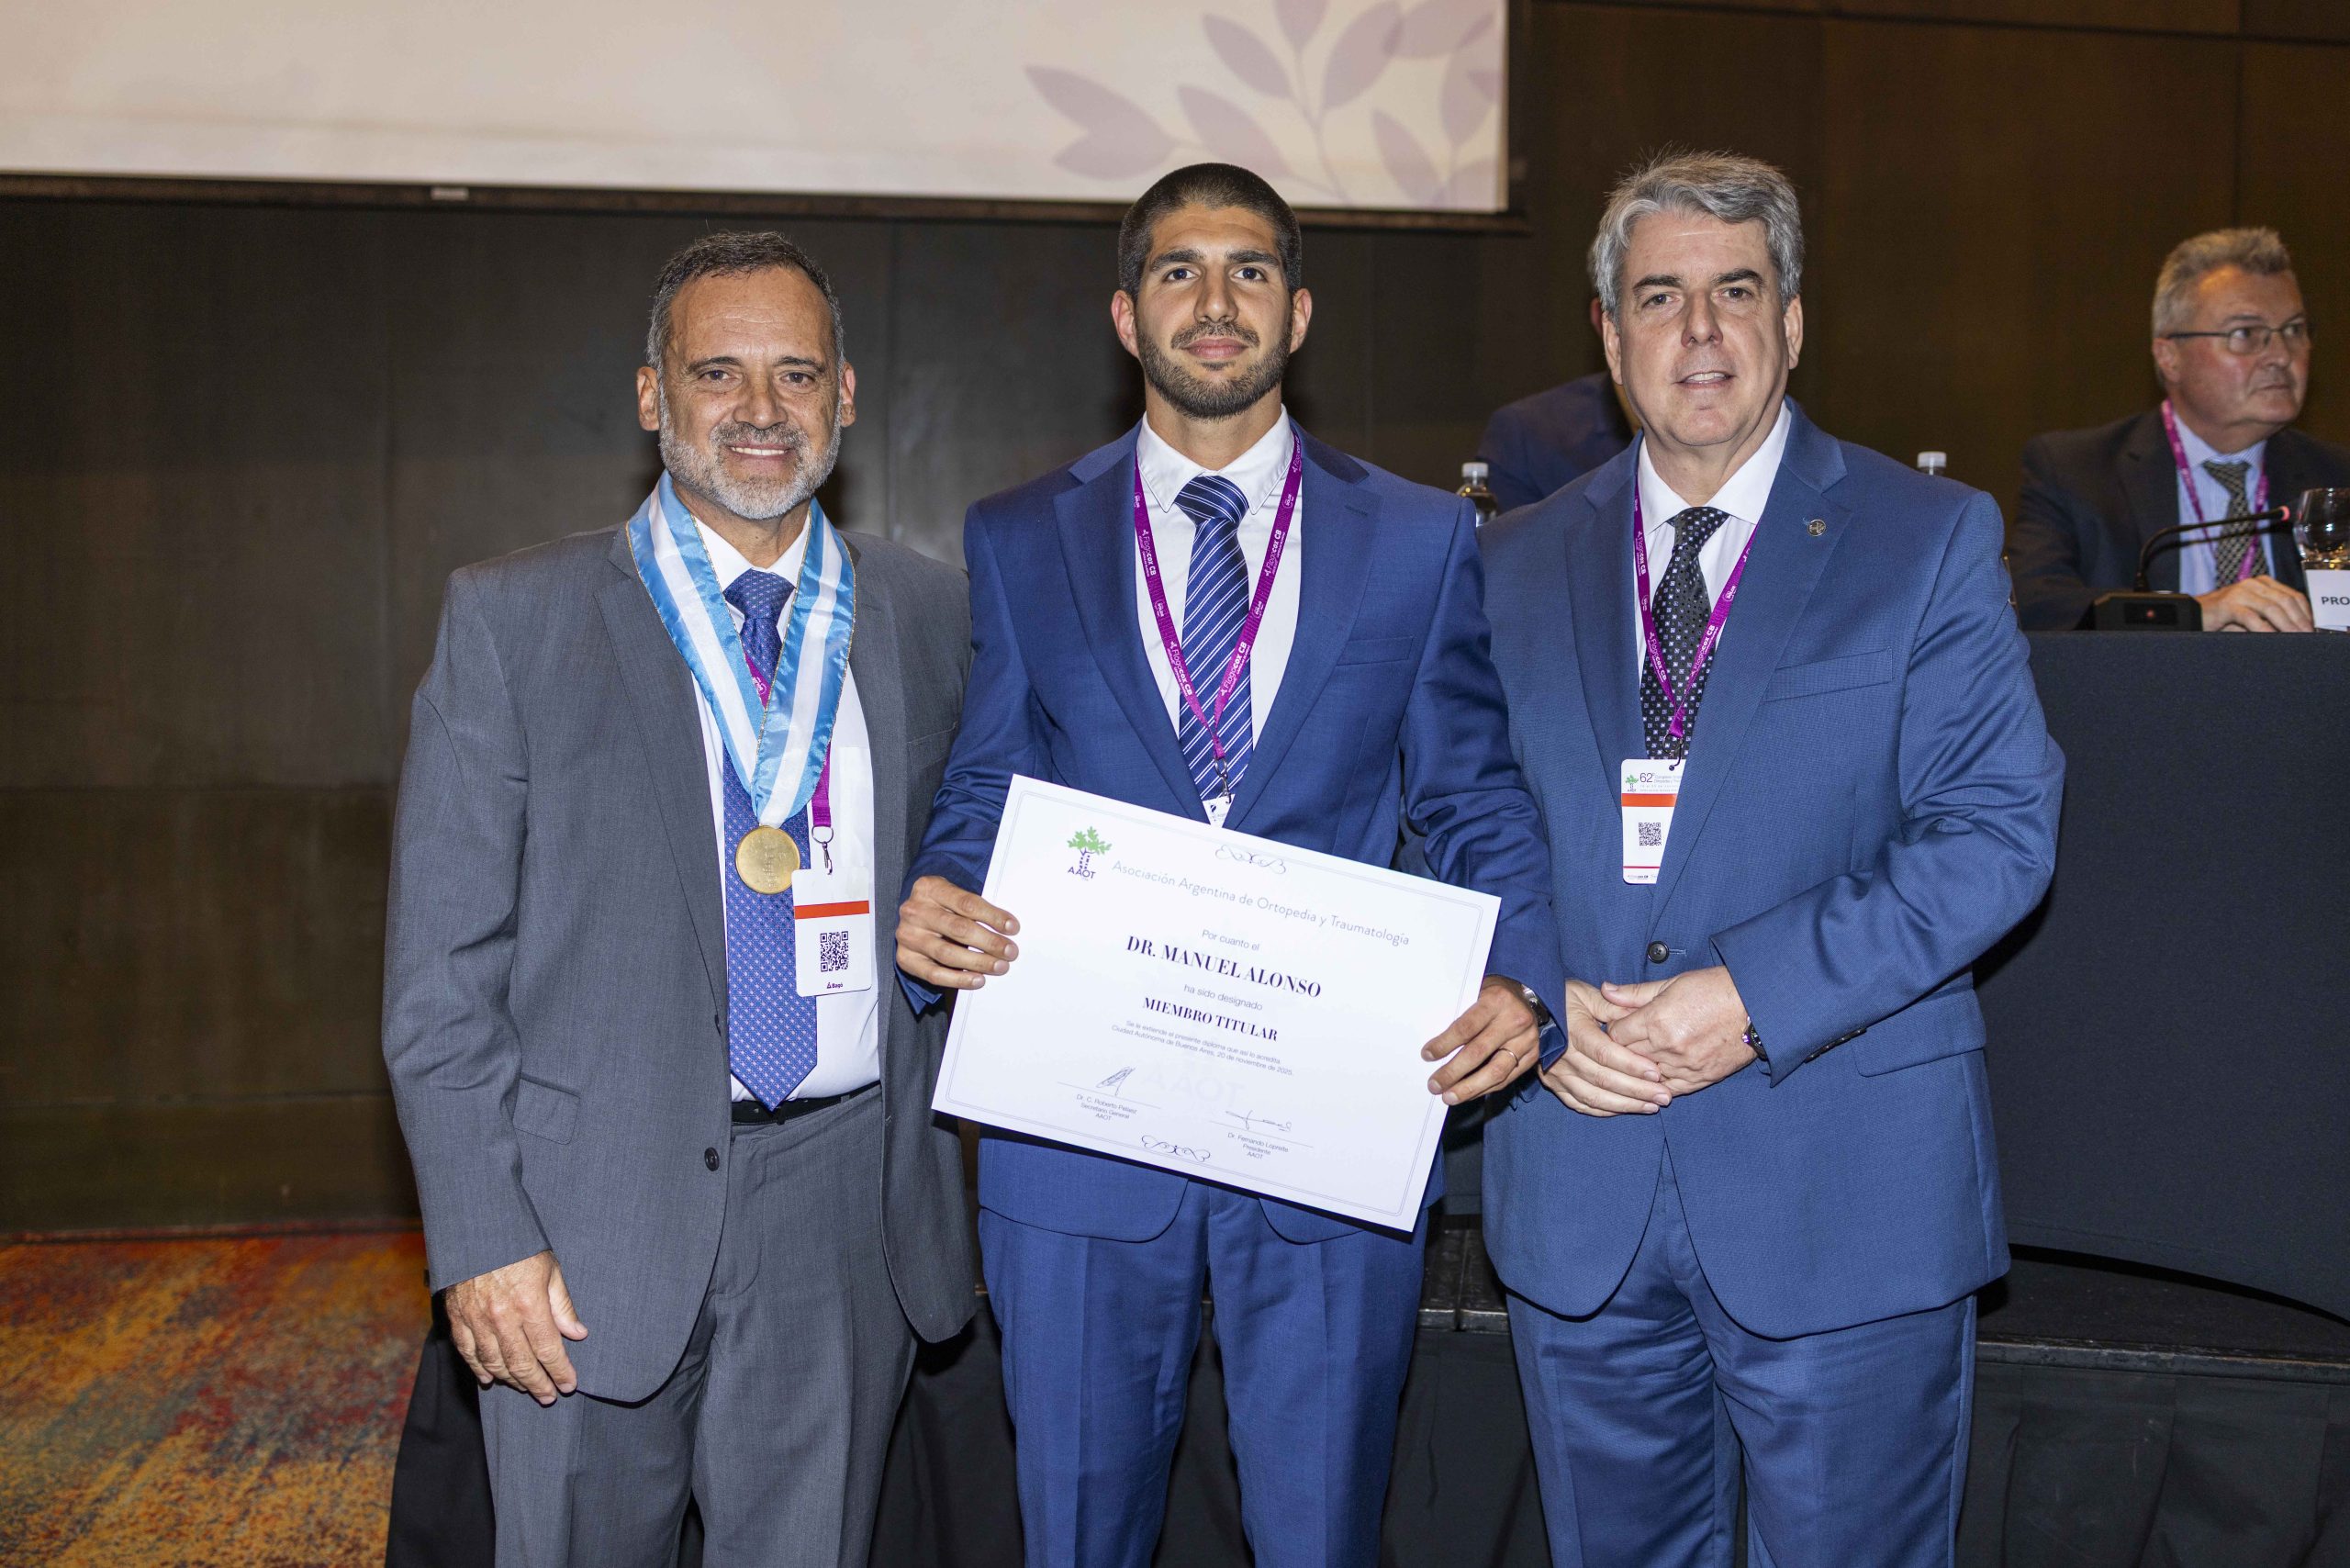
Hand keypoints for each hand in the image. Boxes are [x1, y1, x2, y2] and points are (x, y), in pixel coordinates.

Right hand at [445, 1250, 587, 1405]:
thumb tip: (578, 1334)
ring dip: (511, 1380)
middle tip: (548, 1397)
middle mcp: (502, 1317)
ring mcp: (476, 1320)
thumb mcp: (550, 1269)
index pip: (548, 1350)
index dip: (560, 1371)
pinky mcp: (457, 1317)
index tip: (569, 1385)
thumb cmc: (519, 1246)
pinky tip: (490, 1380)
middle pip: (521, 1363)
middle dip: (537, 1384)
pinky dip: (479, 1369)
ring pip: (494, 1363)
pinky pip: (468, 1352)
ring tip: (525, 1388)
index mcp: (529, 1304)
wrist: (475, 1229)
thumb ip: (562, 1305)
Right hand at [895, 875, 1019, 990]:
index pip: (966, 903)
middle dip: (989, 942)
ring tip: (999, 966)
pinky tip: (978, 980)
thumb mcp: (953, 896)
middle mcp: (914, 911)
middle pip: (958, 929)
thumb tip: (1007, 928)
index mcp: (929, 888)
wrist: (912, 916)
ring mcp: (908, 936)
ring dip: (978, 962)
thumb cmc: (941, 906)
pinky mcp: (905, 958)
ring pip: (947, 953)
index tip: (1013, 928)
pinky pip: (934, 974)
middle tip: (1010, 952)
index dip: (992, 916)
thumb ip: (974, 908)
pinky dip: (958, 979)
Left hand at [1421, 977, 1544, 1103]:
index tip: (1427, 1056)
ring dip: (1469, 1088)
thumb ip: (1460, 1017)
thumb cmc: (1492, 998)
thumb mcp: (1476, 995)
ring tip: (1449, 1097)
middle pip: (1479, 1052)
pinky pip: (1507, 1079)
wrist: (1526, 997)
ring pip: (1496, 1071)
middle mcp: (1514, 1021)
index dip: (1445, 1044)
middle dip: (1453, 1072)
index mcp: (1496, 1000)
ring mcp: (1526, 1040)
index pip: (1466, 1027)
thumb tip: (1434, 1049)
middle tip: (1434, 1085)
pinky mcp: (1533, 1056)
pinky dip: (1485, 1089)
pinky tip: (1468, 1094)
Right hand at [1539, 979, 1671, 1116]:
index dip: (1632, 1066)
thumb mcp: (1586, 994)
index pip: (1606, 1054)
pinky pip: (1580, 1104)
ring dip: (1625, 1105)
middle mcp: (1564, 1057)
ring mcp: (1557, 1074)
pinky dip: (1604, 1110)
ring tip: (1651, 1107)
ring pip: (1594, 1097)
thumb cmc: (1560, 999)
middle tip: (1664, 1097)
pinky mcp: (1554, 1085)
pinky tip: (1624, 1109)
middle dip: (1637, 1091)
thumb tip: (1640, 1015)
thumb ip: (1613, 1006)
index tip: (1657, 1073)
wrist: (1527, 1011)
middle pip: (1604, 1080)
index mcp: (1574, 1032)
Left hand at [1601, 966, 1755, 1094]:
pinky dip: (1659, 1084)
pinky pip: (1668, 1090)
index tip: (1619, 1026)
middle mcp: (1668, 1047)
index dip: (1614, 1030)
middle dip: (1624, 1049)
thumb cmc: (1714, 989)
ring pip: (1645, 1076)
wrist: (1756, 1006)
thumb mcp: (1672, 983)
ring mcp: (1684, 1066)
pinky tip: (1656, 1076)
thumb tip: (1605, 990)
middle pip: (1627, 1057)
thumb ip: (1635, 993)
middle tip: (1627, 1042)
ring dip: (1641, 1068)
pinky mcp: (1700, 1079)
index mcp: (1657, 1020)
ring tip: (1643, 1056)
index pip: (1616, 1036)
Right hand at [2198, 576, 2313, 631]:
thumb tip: (2295, 632)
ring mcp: (2240, 592)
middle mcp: (2253, 584)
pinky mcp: (2227, 604)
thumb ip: (2270, 618)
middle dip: (2300, 620)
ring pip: (2272, 607)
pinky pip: (2251, 617)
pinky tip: (2272, 639)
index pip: (2293, 596)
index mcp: (2262, 584)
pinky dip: (2264, 629)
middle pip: (2286, 601)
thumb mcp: (2251, 616)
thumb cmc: (2221, 619)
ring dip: (2287, 625)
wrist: (2190, 616)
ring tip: (2295, 639)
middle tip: (2308, 637)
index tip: (2313, 629)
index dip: (2306, 613)